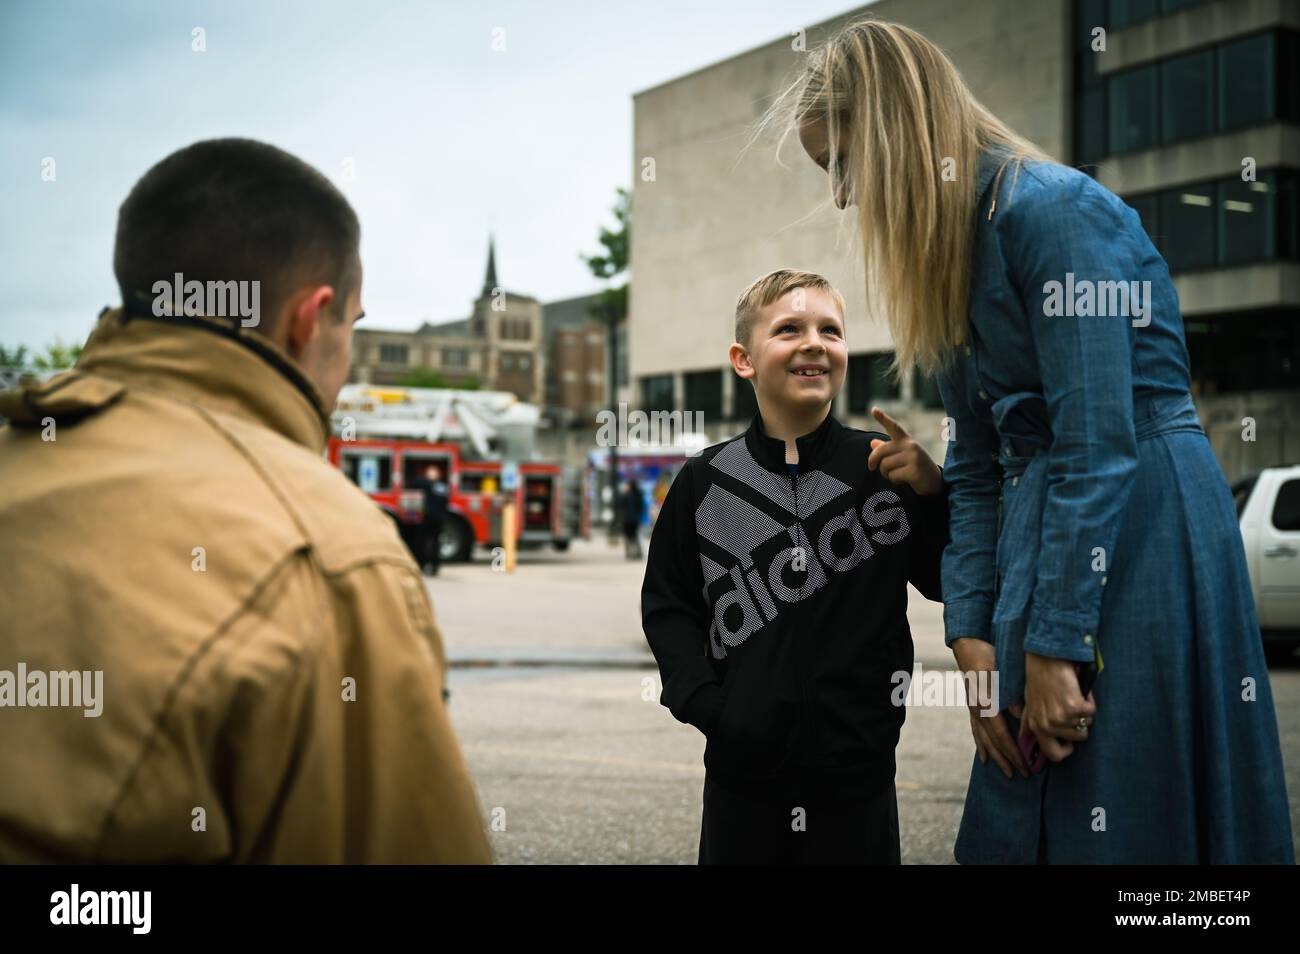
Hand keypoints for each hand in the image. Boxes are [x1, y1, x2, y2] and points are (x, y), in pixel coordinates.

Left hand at [868, 406, 942, 495]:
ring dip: (886, 474)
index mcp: (907, 440)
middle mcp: (911, 445)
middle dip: (874, 461)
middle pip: (881, 451)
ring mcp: (913, 457)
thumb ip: (888, 450)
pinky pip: (892, 476)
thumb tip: (872, 443)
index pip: (893, 427)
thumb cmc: (916, 468)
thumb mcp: (903, 456)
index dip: (883, 418)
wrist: (936, 483)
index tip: (874, 409)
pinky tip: (905, 480)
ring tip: (898, 475)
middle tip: (872, 468)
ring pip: (885, 465)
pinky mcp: (914, 470)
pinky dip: (894, 481)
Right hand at [951, 637, 1027, 779]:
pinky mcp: (971, 706)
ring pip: (984, 740)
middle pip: (993, 742)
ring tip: (1006, 773)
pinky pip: (976, 731)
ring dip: (996, 757)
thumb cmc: (990, 655)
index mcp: (987, 704)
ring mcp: (973, 709)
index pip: (1002, 736)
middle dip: (1008, 760)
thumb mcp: (1004, 671)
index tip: (1027, 766)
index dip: (1014, 753)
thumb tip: (1021, 715)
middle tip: (1022, 775)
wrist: (968, 645)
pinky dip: (981, 745)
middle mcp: (978, 711)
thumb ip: (1013, 693)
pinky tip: (985, 757)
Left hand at [1018, 651, 1095, 762]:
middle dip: (1080, 727)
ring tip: (1073, 696)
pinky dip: (1089, 700)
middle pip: (1077, 740)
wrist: (1046, 658)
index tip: (1070, 743)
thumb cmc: (1039, 679)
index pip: (1053, 755)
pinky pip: (1091, 711)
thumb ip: (1029, 722)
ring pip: (1086, 725)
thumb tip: (1025, 737)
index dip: (1066, 750)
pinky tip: (1078, 690)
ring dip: (1084, 712)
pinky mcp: (1074, 707)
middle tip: (1074, 712)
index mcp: (1036, 726)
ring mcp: (1061, 717)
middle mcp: (1047, 725)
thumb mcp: (1030, 703)